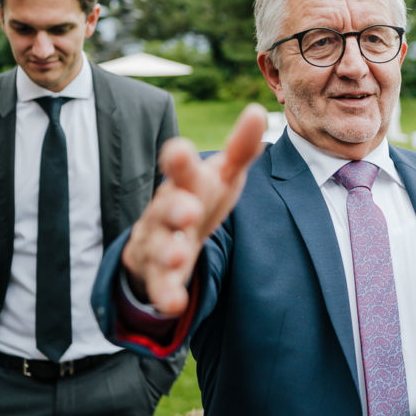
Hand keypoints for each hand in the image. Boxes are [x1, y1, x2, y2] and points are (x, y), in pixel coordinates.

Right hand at [121, 104, 265, 315]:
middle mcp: (167, 210)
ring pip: (160, 247)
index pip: (180, 168)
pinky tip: (176, 305)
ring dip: (169, 252)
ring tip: (180, 256)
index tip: (179, 150)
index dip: (179, 160)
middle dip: (174, 207)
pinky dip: (166, 295)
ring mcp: (159, 242)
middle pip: (166, 206)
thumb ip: (240, 148)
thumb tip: (258, 109)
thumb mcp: (221, 176)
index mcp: (185, 183)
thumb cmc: (198, 198)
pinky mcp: (158, 275)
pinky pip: (160, 286)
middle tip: (187, 209)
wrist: (164, 239)